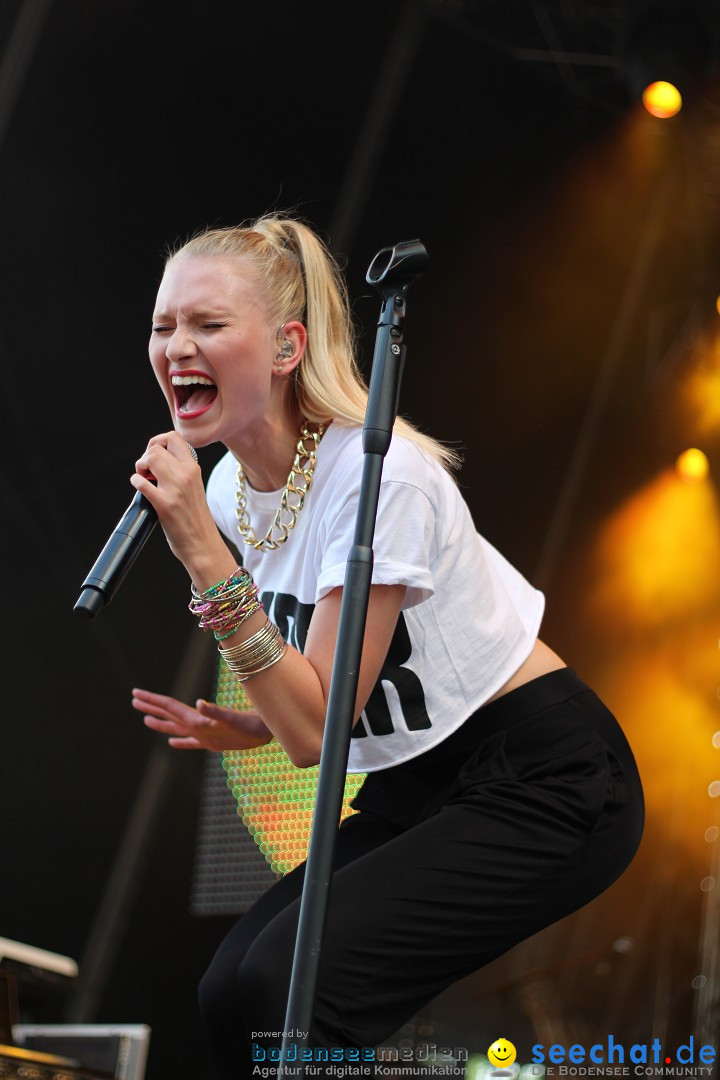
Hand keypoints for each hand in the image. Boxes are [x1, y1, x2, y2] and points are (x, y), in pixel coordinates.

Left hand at [131, 432, 234, 584]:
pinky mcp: (165, 505)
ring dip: (140, 467)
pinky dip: (136, 482)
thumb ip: (180, 472)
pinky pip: (142, 483)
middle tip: (146, 471)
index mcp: (193, 469)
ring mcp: (176, 490)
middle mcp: (186, 475)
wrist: (204, 545)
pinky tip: (140, 489)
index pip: (173, 437)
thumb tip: (157, 462)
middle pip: (156, 447)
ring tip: (144, 479)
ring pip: (150, 459)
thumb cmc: (196, 519)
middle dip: (145, 456)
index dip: (157, 441)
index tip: (154, 455)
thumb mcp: (194, 487)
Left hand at [131, 687, 272, 750]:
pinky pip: (191, 741)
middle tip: (133, 699)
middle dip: (151, 708)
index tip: (136, 694)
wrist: (268, 738)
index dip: (153, 700)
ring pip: (177, 728)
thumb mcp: (235, 718)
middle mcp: (197, 730)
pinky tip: (172, 741)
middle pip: (169, 716)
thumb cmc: (253, 725)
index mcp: (198, 721)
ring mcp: (204, 737)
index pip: (170, 707)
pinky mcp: (213, 742)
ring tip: (145, 720)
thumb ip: (216, 711)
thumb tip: (199, 704)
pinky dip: (180, 740)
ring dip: (161, 723)